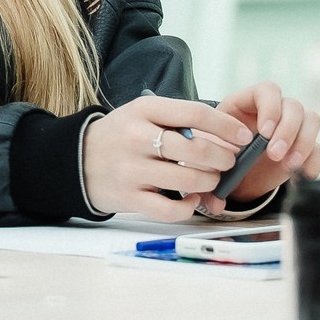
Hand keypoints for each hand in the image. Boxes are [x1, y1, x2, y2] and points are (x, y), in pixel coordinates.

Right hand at [80, 94, 256, 220]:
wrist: (76, 158)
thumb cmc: (120, 136)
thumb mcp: (142, 115)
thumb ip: (177, 122)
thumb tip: (225, 140)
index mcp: (144, 110)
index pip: (196, 113)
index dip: (226, 126)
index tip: (243, 136)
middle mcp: (137, 137)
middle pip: (196, 149)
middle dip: (223, 158)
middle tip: (228, 162)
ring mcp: (132, 169)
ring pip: (188, 180)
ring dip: (209, 182)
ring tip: (210, 180)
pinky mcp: (129, 197)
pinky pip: (171, 209)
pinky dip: (188, 207)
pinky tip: (190, 200)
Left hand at [213, 80, 319, 203]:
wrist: (235, 173)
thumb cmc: (220, 155)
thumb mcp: (211, 154)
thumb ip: (212, 168)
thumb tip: (218, 194)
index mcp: (249, 103)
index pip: (267, 91)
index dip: (270, 108)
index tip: (264, 132)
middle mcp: (275, 109)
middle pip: (293, 106)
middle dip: (287, 130)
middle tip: (274, 155)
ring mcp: (293, 127)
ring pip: (311, 121)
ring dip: (303, 143)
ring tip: (289, 165)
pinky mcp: (304, 148)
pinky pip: (319, 149)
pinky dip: (314, 162)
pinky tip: (303, 175)